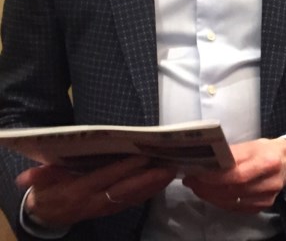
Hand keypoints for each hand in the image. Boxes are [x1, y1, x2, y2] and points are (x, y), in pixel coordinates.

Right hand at [17, 156, 176, 227]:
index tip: (143, 156)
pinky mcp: (110, 210)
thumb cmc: (46, 192)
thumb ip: (38, 177)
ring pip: (132, 198)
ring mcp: (104, 208)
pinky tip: (161, 183)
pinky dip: (147, 193)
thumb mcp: (39, 183)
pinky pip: (132, 202)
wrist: (46, 217)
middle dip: (147, 180)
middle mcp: (94, 201)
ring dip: (152, 187)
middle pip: (124, 191)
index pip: (105, 178)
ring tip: (171, 172)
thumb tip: (26, 177)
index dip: (124, 168)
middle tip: (167, 167)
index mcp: (78, 191)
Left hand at [182, 137, 285, 212]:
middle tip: (191, 180)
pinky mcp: (263, 206)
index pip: (237, 175)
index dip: (214, 177)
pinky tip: (212, 194)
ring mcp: (267, 197)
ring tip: (197, 186)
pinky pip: (236, 208)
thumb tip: (206, 161)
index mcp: (268, 162)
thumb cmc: (267, 151)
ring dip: (210, 195)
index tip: (196, 173)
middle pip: (232, 191)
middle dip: (207, 187)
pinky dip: (220, 201)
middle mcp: (270, 182)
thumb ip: (231, 154)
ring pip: (232, 202)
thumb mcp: (251, 145)